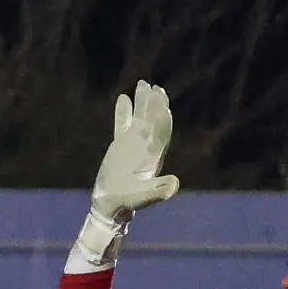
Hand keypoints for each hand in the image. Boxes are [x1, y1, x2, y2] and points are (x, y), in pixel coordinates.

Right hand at [90, 81, 180, 222]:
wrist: (112, 205)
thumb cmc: (127, 202)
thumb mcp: (142, 198)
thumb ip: (157, 191)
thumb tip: (175, 183)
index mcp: (153, 157)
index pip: (161, 136)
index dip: (162, 122)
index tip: (163, 108)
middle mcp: (146, 147)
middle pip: (152, 122)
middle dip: (155, 106)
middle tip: (156, 89)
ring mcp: (133, 144)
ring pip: (140, 119)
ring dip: (143, 102)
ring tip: (143, 84)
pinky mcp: (120, 145)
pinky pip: (123, 124)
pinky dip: (124, 112)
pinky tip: (123, 97)